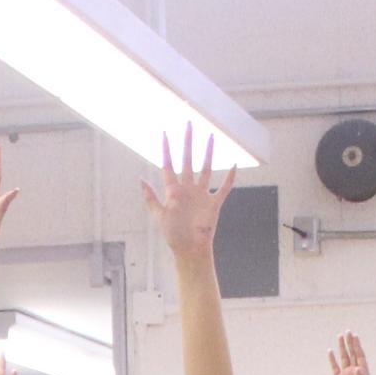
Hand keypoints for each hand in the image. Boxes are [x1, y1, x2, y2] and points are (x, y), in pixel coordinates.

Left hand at [141, 130, 233, 265]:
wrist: (190, 249)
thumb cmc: (173, 235)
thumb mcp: (159, 215)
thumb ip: (151, 197)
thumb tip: (140, 179)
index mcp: (173, 191)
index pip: (168, 165)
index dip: (166, 150)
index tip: (165, 134)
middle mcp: (188, 189)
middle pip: (188, 160)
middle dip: (188, 143)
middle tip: (189, 125)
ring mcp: (202, 195)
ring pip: (206, 169)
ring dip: (209, 154)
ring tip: (211, 137)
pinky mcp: (214, 204)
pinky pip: (224, 188)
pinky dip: (230, 178)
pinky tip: (234, 165)